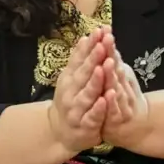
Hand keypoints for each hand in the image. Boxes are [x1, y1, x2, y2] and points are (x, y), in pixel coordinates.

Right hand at [48, 27, 108, 152]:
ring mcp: (76, 109)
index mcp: (69, 77)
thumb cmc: (71, 100)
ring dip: (95, 81)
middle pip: (83, 73)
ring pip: (87, 94)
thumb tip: (86, 37)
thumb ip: (80, 60)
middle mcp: (70, 91)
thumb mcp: (72, 78)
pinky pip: (92, 116)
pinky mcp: (85, 125)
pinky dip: (98, 108)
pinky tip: (104, 100)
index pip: (79, 58)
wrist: (60, 132)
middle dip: (93, 58)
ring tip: (103, 68)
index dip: (89, 45)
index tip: (98, 31)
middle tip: (103, 44)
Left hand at [100, 40, 149, 147]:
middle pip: (115, 69)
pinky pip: (114, 110)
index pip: (112, 57)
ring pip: (116, 87)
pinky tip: (111, 93)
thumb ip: (113, 58)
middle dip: (110, 54)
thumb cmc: (124, 97)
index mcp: (119, 75)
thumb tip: (106, 35)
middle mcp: (122, 87)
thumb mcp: (120, 75)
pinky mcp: (117, 119)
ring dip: (112, 75)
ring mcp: (121, 103)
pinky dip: (112, 102)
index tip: (105, 31)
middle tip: (106, 40)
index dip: (108, 44)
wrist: (137, 127)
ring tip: (108, 62)